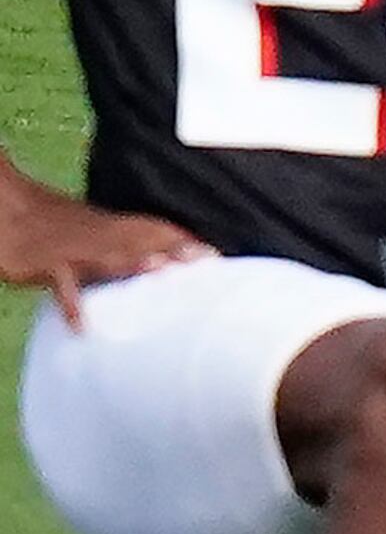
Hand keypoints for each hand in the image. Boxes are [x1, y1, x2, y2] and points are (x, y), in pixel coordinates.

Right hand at [0, 165, 207, 327]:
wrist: (6, 208)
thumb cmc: (50, 226)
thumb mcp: (90, 229)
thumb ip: (122, 241)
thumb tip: (157, 260)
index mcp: (111, 226)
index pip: (156, 229)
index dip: (185, 240)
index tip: (217, 256)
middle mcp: (98, 234)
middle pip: (141, 238)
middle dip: (174, 248)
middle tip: (207, 261)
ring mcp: (73, 249)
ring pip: (107, 254)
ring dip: (133, 262)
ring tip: (160, 271)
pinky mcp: (44, 265)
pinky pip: (59, 285)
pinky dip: (70, 303)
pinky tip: (81, 326)